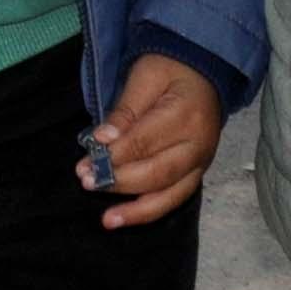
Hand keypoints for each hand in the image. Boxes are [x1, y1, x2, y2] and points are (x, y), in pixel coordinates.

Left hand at [82, 52, 223, 227]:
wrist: (202, 71)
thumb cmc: (169, 69)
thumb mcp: (144, 77)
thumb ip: (124, 111)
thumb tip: (102, 141)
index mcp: (186, 114)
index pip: (145, 142)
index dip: (115, 155)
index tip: (87, 160)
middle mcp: (198, 145)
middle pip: (158, 173)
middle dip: (120, 182)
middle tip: (87, 181)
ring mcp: (201, 163)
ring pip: (170, 195)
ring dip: (136, 210)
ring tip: (107, 220)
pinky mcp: (197, 173)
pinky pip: (175, 198)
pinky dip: (150, 211)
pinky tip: (125, 217)